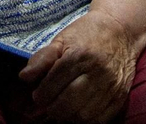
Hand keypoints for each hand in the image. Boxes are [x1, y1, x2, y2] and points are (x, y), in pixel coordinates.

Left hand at [17, 11, 140, 123]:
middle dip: (53, 108)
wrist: (120, 30)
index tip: (38, 96)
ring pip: (85, 114)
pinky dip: (87, 120)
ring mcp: (111, 85)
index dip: (42, 94)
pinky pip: (102, 118)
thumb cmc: (86, 34)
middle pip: (69, 101)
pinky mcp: (121, 95)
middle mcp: (97, 72)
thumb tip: (24, 77)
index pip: (54, 82)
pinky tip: (78, 112)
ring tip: (62, 109)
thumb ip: (42, 58)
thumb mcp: (61, 39)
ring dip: (69, 116)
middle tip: (48, 105)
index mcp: (79, 55)